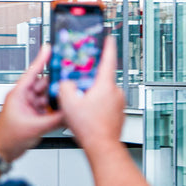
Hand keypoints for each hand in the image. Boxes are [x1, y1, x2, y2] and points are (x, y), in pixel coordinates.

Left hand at [0, 44, 64, 162]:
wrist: (3, 151)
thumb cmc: (8, 138)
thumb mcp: (34, 128)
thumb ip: (55, 120)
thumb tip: (70, 113)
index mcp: (19, 94)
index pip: (32, 72)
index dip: (41, 59)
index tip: (49, 48)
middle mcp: (24, 97)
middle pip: (44, 84)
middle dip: (56, 83)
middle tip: (69, 79)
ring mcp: (30, 105)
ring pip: (48, 96)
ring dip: (56, 98)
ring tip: (68, 98)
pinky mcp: (34, 114)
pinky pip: (48, 107)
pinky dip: (55, 108)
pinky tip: (63, 110)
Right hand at [57, 36, 125, 153]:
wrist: (102, 147)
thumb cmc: (90, 128)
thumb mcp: (68, 102)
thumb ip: (66, 86)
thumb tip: (67, 83)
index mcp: (106, 85)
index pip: (108, 59)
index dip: (107, 46)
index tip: (108, 38)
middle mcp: (116, 92)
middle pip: (102, 77)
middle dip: (90, 80)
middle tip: (80, 84)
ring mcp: (119, 103)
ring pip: (104, 92)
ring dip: (93, 95)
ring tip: (82, 105)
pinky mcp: (118, 113)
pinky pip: (107, 103)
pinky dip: (97, 105)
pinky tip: (88, 114)